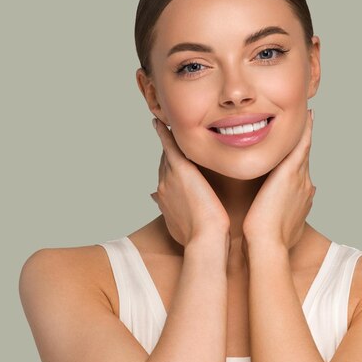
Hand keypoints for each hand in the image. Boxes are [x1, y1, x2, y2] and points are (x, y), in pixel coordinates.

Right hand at [150, 118, 229, 247]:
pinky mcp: (180, 170)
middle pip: (164, 164)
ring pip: (166, 153)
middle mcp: (163, 186)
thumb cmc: (202, 237)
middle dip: (166, 152)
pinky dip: (164, 134)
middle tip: (167, 136)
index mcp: (166, 200)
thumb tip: (157, 203)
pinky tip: (160, 123)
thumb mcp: (181, 226)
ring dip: (166, 140)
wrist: (205, 239)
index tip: (169, 162)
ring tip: (164, 125)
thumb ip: (172, 213)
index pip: (165, 178)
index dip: (167, 169)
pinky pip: (169, 146)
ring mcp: (169, 177)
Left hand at [242, 109, 315, 250]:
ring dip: (307, 132)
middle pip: (305, 157)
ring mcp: (300, 178)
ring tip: (309, 115)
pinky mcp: (291, 173)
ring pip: (305, 149)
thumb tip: (286, 218)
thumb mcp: (280, 229)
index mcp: (299, 197)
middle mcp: (304, 185)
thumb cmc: (268, 242)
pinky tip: (307, 116)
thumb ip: (283, 218)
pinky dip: (305, 131)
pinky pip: (301, 145)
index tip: (301, 149)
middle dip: (306, 142)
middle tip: (309, 122)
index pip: (300, 173)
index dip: (300, 159)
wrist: (268, 245)